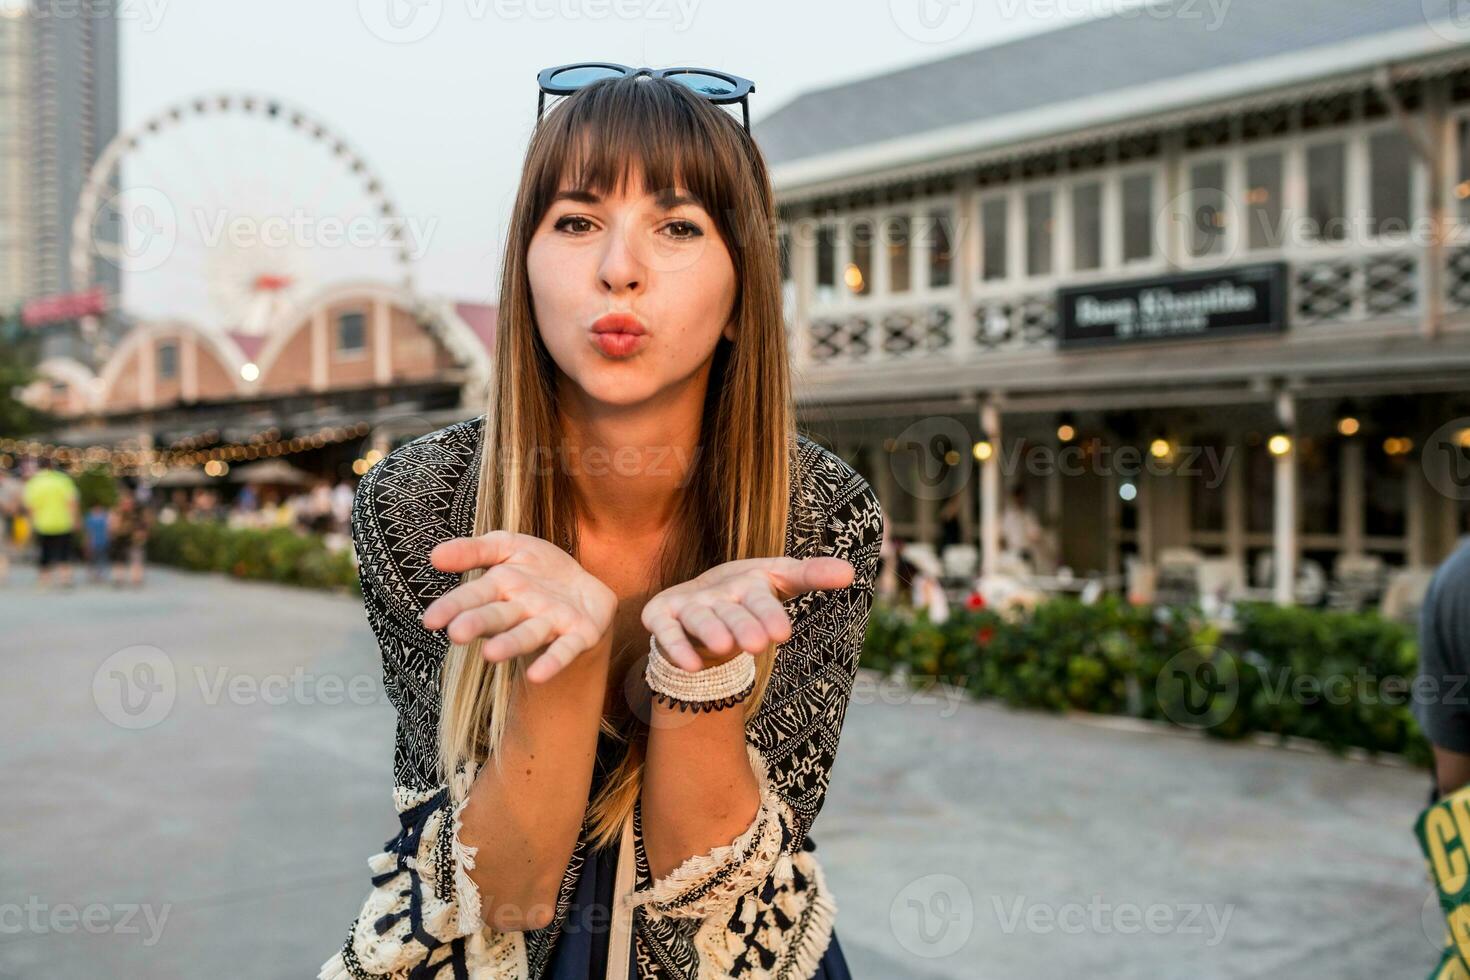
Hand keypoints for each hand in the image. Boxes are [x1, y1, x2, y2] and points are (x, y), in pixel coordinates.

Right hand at [420, 530, 617, 683]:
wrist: (585, 586)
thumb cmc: (538, 569)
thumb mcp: (507, 546)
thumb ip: (474, 550)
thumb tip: (434, 554)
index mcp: (500, 588)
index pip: (472, 597)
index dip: (452, 607)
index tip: (430, 620)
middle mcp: (521, 610)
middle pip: (496, 617)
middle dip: (477, 624)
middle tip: (457, 633)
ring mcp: (549, 624)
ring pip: (527, 635)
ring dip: (510, 644)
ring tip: (491, 654)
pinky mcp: (578, 635)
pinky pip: (565, 649)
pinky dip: (552, 662)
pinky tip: (539, 676)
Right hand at [641, 556, 854, 670]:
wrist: (696, 603)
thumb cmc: (746, 595)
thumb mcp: (779, 581)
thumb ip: (811, 575)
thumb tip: (852, 572)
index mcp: (748, 582)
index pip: (762, 596)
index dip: (770, 613)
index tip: (784, 634)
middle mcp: (718, 592)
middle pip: (733, 610)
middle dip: (743, 624)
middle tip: (757, 644)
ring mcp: (689, 605)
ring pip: (701, 618)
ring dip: (710, 631)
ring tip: (723, 646)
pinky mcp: (662, 616)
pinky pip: (666, 632)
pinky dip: (676, 647)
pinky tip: (691, 664)